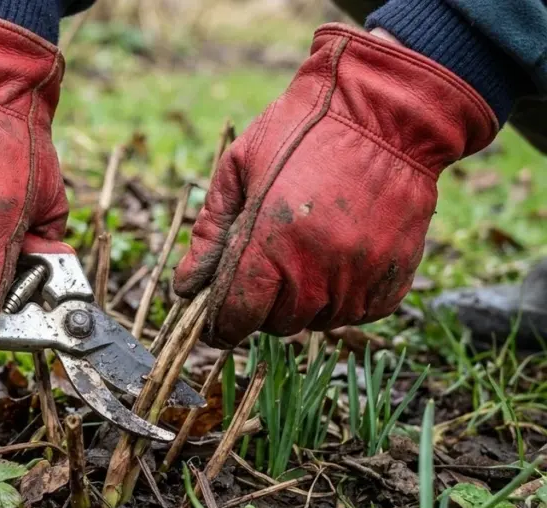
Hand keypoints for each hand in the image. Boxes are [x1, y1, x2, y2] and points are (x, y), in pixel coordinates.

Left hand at [173, 25, 496, 347]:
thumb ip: (210, 232)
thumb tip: (185, 286)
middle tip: (265, 266)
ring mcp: (361, 275)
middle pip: (277, 323)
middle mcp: (318, 268)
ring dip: (304, 300)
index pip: (238, 316)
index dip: (222, 323)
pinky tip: (337, 258)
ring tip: (303, 254)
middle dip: (263, 304)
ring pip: (318, 320)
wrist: (386, 111)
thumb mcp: (238, 169)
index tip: (218, 318)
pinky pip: (359, 311)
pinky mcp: (394, 275)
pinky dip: (343, 296)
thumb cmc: (302, 129)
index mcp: (271, 242)